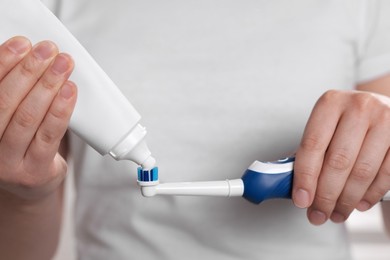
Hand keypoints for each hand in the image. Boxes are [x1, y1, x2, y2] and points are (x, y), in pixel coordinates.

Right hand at [0, 36, 76, 200]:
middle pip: (5, 101)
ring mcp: (7, 163)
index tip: (22, 43)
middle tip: (49, 50)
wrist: (29, 184)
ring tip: (63, 65)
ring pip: (28, 117)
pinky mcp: (33, 172)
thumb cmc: (19, 144)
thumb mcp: (8, 119)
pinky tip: (70, 91)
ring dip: (48, 86)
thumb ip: (15, 94)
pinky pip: (49, 135)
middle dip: (29, 71)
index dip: (3, 62)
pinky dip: (61, 109)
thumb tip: (32, 57)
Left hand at [293, 89, 389, 224]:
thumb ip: (309, 153)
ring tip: (337, 214)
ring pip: (362, 171)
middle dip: (325, 196)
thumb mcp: (325, 127)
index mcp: (330, 103)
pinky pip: (386, 174)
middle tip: (318, 214)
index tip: (301, 200)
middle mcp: (358, 107)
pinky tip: (359, 204)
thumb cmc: (347, 122)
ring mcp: (385, 120)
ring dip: (347, 200)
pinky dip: (370, 195)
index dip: (305, 177)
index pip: (312, 145)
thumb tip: (288, 184)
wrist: (384, 108)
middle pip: (337, 161)